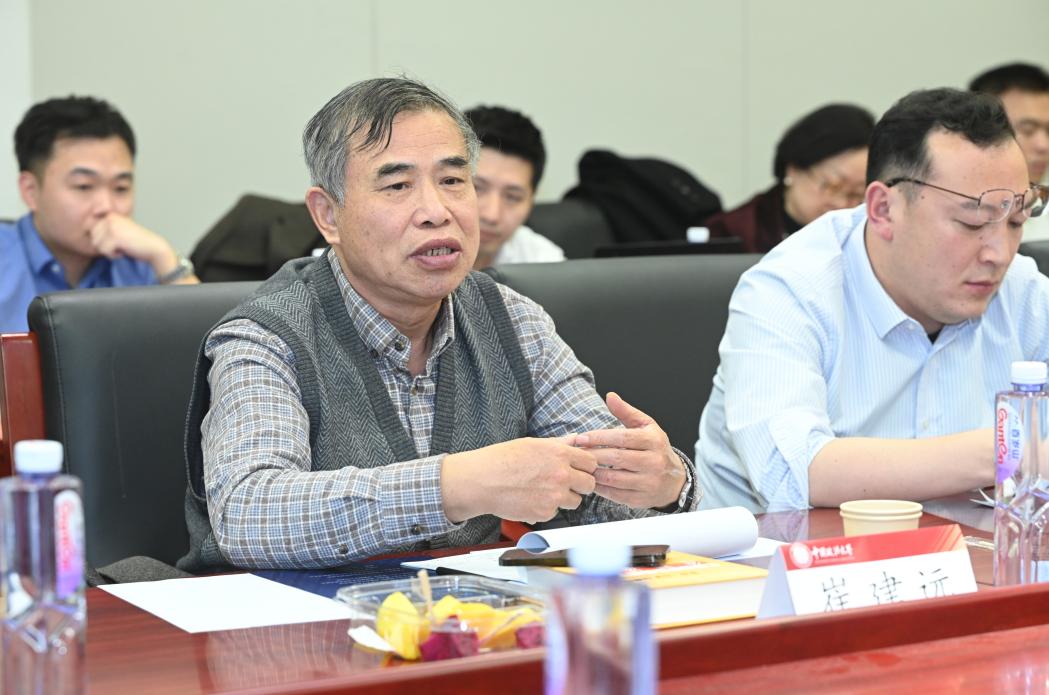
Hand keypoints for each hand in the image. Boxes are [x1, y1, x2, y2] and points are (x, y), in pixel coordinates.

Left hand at [89, 213, 179, 274]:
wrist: (153, 247)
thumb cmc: (136, 242)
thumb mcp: (119, 231)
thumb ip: (105, 230)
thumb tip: (87, 233)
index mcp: (110, 215)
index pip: (93, 232)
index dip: (104, 241)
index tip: (118, 241)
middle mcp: (109, 218)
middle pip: (93, 238)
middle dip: (106, 246)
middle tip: (121, 245)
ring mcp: (112, 226)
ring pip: (97, 245)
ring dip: (110, 251)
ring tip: (123, 247)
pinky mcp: (114, 236)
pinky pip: (104, 251)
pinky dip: (114, 255)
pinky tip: (125, 250)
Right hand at [441, 437, 597, 523]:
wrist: (482, 481)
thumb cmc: (502, 459)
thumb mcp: (532, 444)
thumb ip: (559, 444)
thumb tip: (576, 439)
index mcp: (559, 454)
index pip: (591, 463)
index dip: (586, 467)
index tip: (579, 469)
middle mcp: (561, 475)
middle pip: (589, 484)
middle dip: (580, 484)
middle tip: (566, 483)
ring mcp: (554, 496)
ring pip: (575, 501)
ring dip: (565, 498)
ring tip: (545, 491)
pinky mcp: (545, 513)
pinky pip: (556, 512)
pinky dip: (547, 508)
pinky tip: (532, 499)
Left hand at [574, 392, 685, 508]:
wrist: (674, 480)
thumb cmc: (655, 448)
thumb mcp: (646, 427)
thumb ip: (626, 412)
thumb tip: (610, 396)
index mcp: (654, 441)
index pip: (622, 437)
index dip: (599, 437)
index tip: (580, 438)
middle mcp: (654, 462)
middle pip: (616, 458)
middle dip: (593, 454)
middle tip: (575, 452)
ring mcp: (649, 482)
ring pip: (614, 478)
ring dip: (593, 472)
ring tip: (580, 465)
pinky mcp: (641, 499)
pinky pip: (615, 494)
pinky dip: (600, 487)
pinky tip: (590, 479)